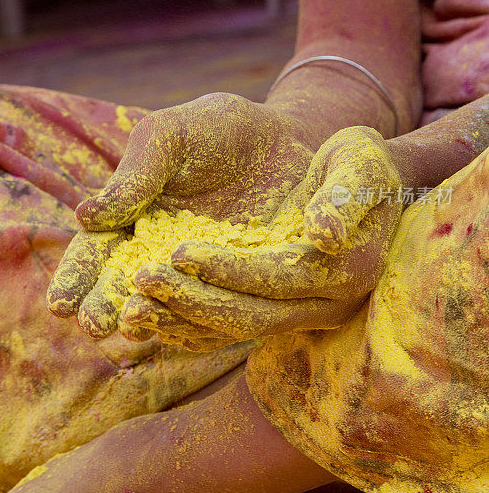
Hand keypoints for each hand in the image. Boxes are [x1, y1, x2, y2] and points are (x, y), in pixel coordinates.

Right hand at [48, 92, 318, 345]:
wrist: (288, 138)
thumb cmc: (220, 130)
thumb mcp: (174, 135)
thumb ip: (136, 173)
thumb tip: (86, 217)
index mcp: (132, 223)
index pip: (95, 257)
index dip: (76, 280)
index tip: (61, 305)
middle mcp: (161, 259)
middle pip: (124, 293)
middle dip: (106, 310)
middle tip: (95, 325)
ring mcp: (204, 278)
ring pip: (171, 311)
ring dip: (150, 322)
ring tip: (132, 326)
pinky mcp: (247, 290)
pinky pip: (223, 315)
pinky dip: (206, 324)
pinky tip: (190, 329)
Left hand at [128, 126, 403, 349]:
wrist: (361, 183)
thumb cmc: (359, 160)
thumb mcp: (360, 161)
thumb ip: (345, 195)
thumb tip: (324, 234)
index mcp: (350, 268)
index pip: (280, 276)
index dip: (229, 268)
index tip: (178, 251)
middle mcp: (328, 303)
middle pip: (253, 314)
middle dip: (194, 300)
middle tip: (139, 281)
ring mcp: (304, 313)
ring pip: (237, 330)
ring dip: (183, 322)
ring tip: (130, 309)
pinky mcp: (281, 312)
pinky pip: (232, 332)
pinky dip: (191, 329)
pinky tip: (150, 320)